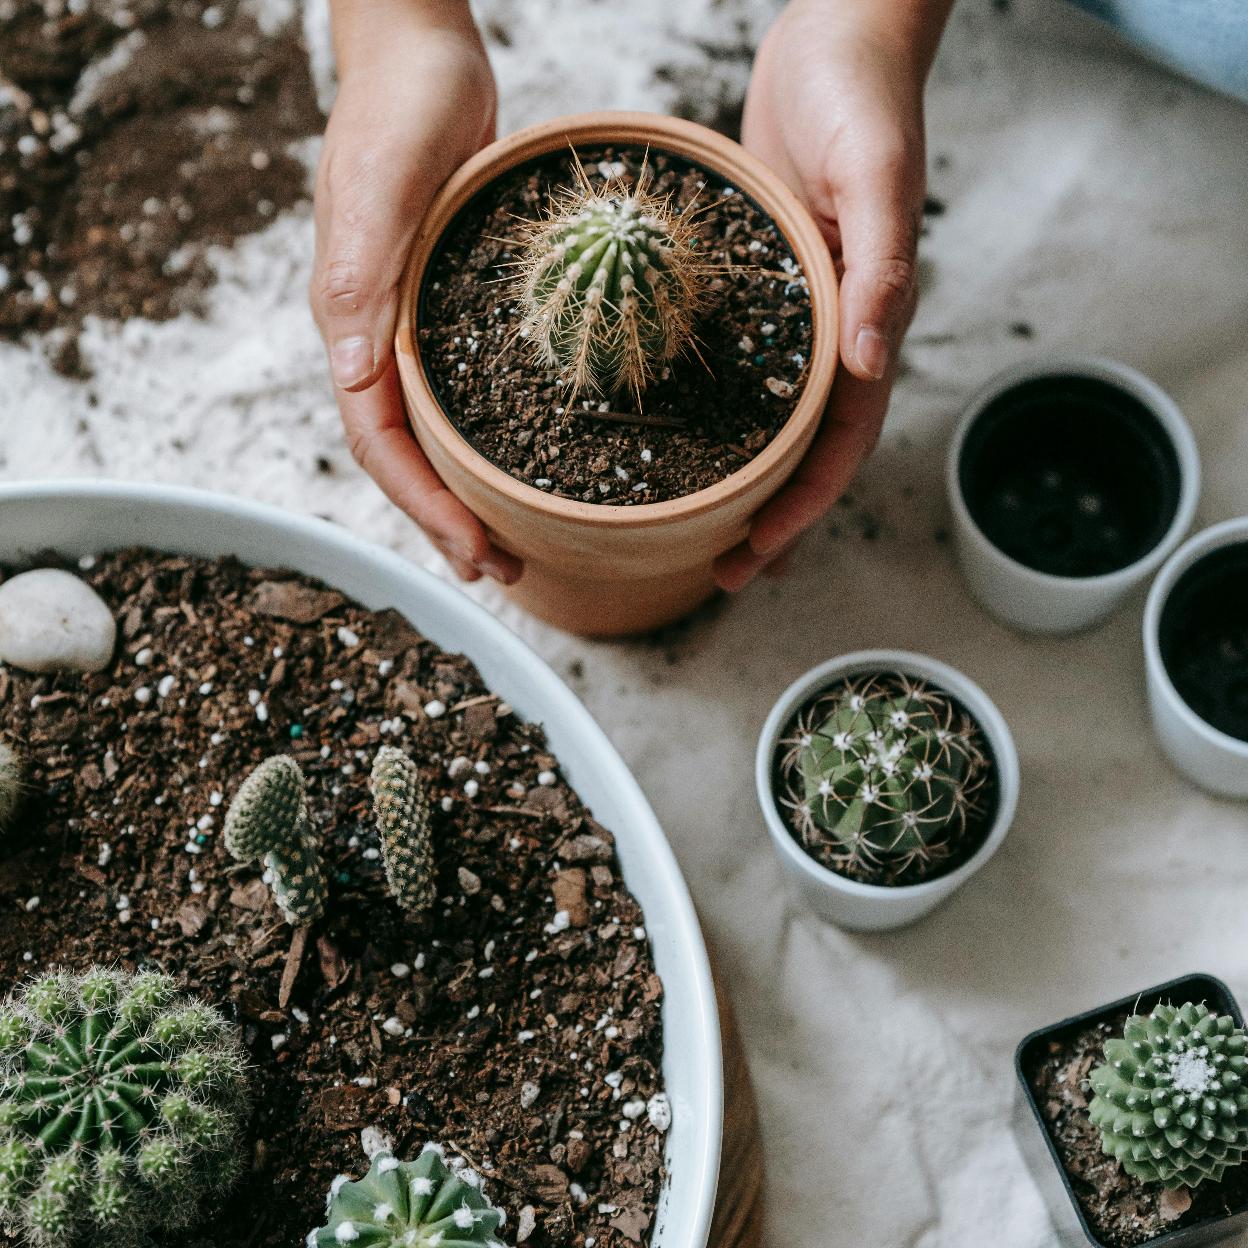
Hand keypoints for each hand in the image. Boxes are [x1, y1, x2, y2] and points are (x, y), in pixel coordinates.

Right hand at [311, 0, 520, 583]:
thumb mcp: (380, 186)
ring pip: (433, 433)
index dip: (423, 507)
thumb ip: (359, 276)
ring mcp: (412, 325)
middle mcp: (377, 337)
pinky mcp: (448, 308)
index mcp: (352, 324)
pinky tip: (524, 461)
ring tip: (513, 542)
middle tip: (502, 571)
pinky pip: (461, 393)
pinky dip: (487, 440)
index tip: (475, 552)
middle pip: (405, 456)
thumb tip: (352, 377)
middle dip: (447, 521)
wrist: (423, 54)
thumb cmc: (399, 108)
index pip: (378, 444)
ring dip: (467, 494)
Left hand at [714, 0, 949, 589]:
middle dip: (769, 518)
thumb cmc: (863, 94)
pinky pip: (733, 362)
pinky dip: (708, 409)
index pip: (840, 440)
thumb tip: (871, 365)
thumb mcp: (875, 175)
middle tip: (721, 575)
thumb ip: (881, 270)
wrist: (838, 32)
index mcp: (865, 320)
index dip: (802, 506)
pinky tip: (668, 431)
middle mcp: (829, 330)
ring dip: (738, 479)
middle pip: (802, 449)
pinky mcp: (756, 282)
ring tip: (694, 531)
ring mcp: (791, 311)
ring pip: (767, 418)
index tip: (755, 555)